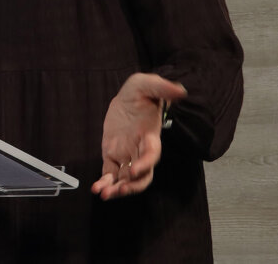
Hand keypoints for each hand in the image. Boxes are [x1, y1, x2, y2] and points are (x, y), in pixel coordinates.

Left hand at [90, 72, 186, 200]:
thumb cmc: (141, 92)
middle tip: (119, 189)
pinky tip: (97, 188)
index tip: (135, 171)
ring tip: (104, 194)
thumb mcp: (147, 84)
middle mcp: (140, 150)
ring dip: (116, 189)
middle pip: (141, 175)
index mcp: (150, 136)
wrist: (129, 98)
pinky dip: (104, 182)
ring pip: (125, 179)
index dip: (146, 164)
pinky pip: (110, 173)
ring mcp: (127, 154)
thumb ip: (162, 87)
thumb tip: (180, 90)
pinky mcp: (112, 155)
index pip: (152, 155)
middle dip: (132, 186)